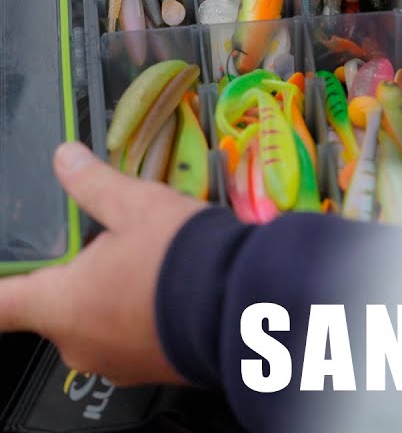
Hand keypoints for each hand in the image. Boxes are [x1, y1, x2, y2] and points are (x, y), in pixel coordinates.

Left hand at [0, 143, 205, 384]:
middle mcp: (79, 343)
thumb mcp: (138, 206)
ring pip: (99, 324)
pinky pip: (135, 340)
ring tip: (155, 265)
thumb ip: (94, 184)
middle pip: (56, 308)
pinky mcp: (154, 370)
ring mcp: (117, 362)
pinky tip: (175, 290)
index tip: (11, 269)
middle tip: (113, 247)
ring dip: (116, 298)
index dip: (2, 282)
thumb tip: (67, 159)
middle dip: (79, 279)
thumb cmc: (185, 260)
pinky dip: (148, 317)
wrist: (248, 305)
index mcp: (60, 304)